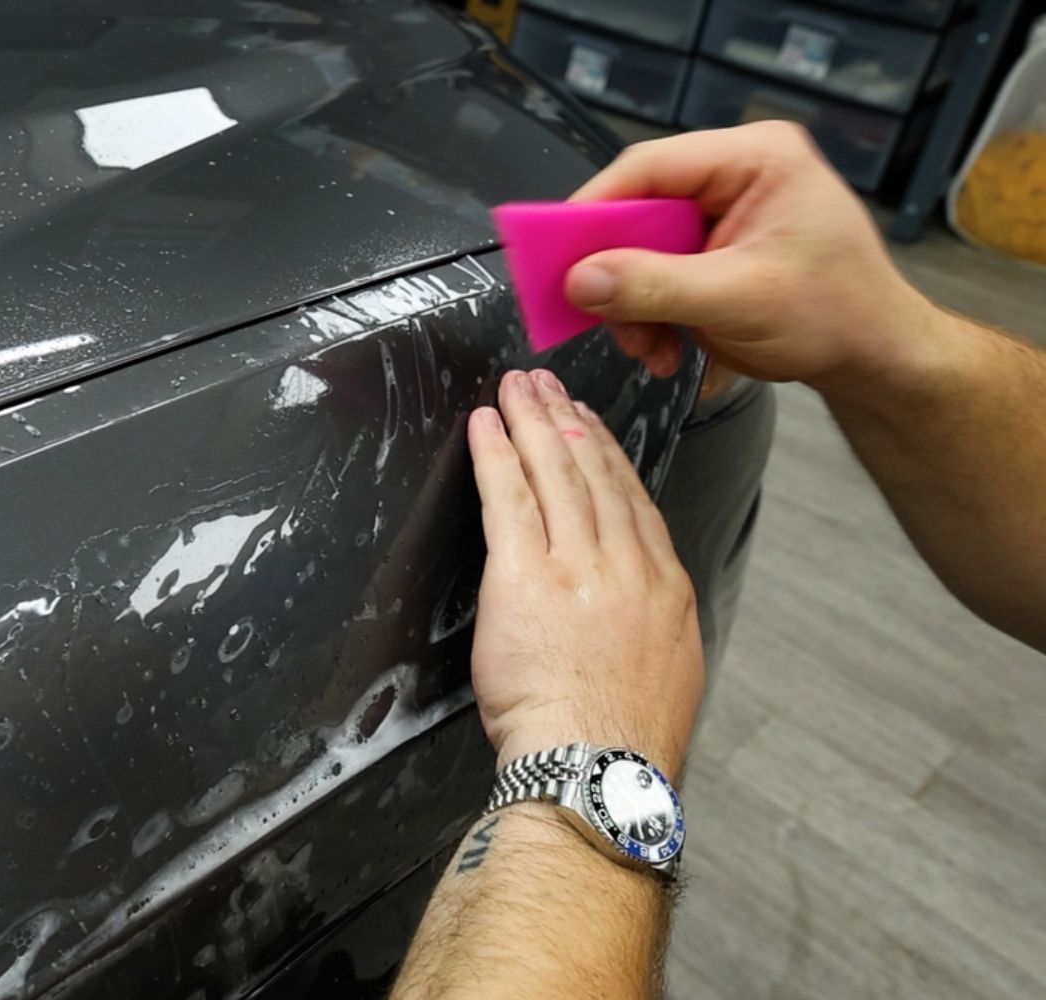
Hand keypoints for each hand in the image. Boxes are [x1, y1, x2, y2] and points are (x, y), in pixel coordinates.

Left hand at [467, 370, 703, 776]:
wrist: (597, 765)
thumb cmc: (621, 740)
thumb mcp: (666, 672)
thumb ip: (649, 624)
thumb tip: (633, 612)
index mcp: (665, 590)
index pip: (635, 503)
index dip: (609, 456)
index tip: (592, 426)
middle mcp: (627, 567)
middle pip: (595, 475)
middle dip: (568, 423)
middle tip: (548, 386)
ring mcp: (578, 567)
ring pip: (554, 475)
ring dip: (532, 423)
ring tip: (516, 388)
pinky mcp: (525, 576)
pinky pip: (509, 499)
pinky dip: (496, 456)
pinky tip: (485, 427)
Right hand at [564, 122, 939, 396]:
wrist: (876, 357)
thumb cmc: (836, 315)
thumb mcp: (737, 300)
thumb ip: (654, 286)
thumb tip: (579, 281)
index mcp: (755, 158)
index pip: (649, 167)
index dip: (594, 210)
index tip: (556, 255)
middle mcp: (736, 173)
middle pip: (639, 210)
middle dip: (620, 274)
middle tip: (603, 318)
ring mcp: (725, 212)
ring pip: (641, 248)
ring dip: (634, 306)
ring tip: (649, 349)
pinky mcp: (716, 249)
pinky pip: (658, 272)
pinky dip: (651, 314)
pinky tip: (666, 348)